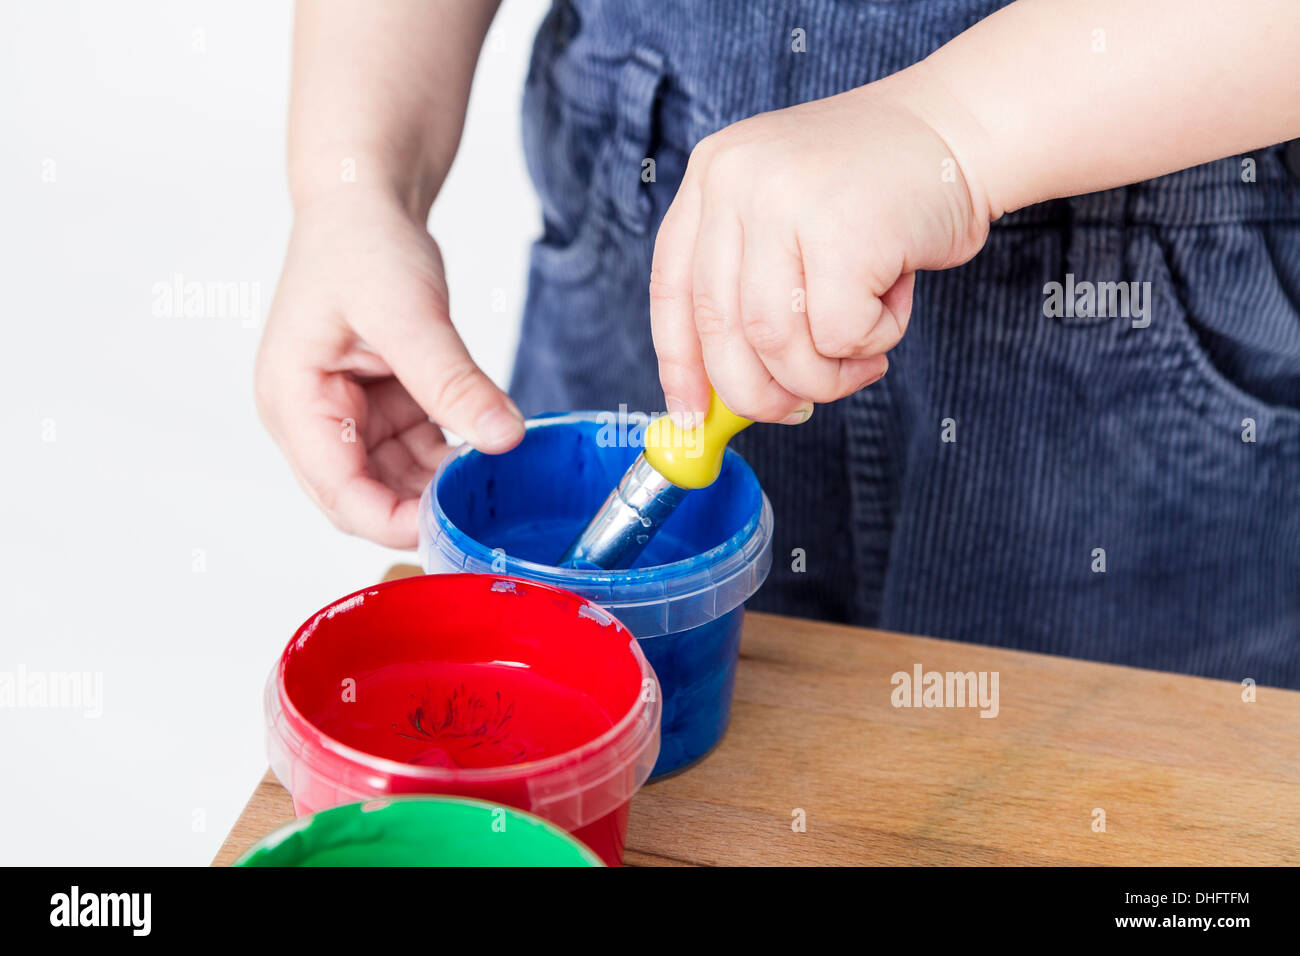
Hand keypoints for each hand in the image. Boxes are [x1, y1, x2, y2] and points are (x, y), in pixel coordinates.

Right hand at [254, 188, 523, 547]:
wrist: (363, 201)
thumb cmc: (362, 244)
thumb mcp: (410, 314)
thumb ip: (454, 381)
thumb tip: (505, 437)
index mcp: (293, 403)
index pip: (341, 494)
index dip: (398, 522)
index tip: (458, 530)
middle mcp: (311, 420)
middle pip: (366, 498)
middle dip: (424, 507)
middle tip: (490, 513)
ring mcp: (345, 416)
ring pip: (396, 480)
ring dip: (442, 483)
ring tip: (498, 477)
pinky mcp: (377, 407)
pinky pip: (415, 452)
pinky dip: (450, 454)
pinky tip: (488, 448)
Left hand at [649, 70, 990, 423]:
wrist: (961, 131)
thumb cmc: (878, 195)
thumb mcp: (788, 220)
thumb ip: (747, 287)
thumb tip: (718, 396)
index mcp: (712, 176)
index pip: (672, 289)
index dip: (680, 364)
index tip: (693, 415)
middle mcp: (735, 181)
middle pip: (721, 329)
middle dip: (760, 391)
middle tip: (798, 409)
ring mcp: (784, 200)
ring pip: (777, 343)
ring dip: (825, 374)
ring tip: (863, 358)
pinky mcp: (841, 229)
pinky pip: (839, 334)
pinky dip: (870, 342)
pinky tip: (892, 307)